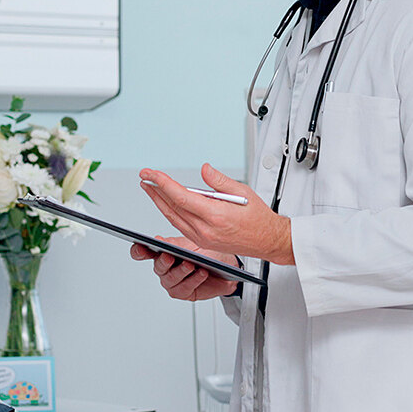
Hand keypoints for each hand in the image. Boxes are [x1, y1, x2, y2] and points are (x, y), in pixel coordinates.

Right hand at [130, 235, 238, 300]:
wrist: (226, 265)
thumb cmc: (206, 252)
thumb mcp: (190, 243)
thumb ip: (174, 243)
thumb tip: (158, 240)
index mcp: (161, 252)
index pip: (142, 252)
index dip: (138, 251)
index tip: (141, 247)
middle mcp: (164, 268)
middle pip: (158, 266)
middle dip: (164, 261)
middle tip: (170, 256)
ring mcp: (172, 281)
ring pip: (171, 279)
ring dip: (181, 271)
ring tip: (191, 265)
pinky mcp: (182, 292)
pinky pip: (184, 288)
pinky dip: (194, 280)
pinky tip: (201, 273)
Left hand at [138, 164, 293, 264]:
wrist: (268, 241)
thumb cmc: (258, 217)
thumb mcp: (243, 192)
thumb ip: (219, 181)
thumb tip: (204, 170)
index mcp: (216, 215)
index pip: (181, 196)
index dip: (162, 183)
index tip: (150, 174)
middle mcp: (206, 229)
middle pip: (172, 207)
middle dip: (155, 190)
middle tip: (144, 177)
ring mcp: (202, 238)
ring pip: (172, 217)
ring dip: (158, 201)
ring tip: (149, 188)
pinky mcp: (202, 242)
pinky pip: (179, 226)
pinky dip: (169, 213)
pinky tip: (164, 204)